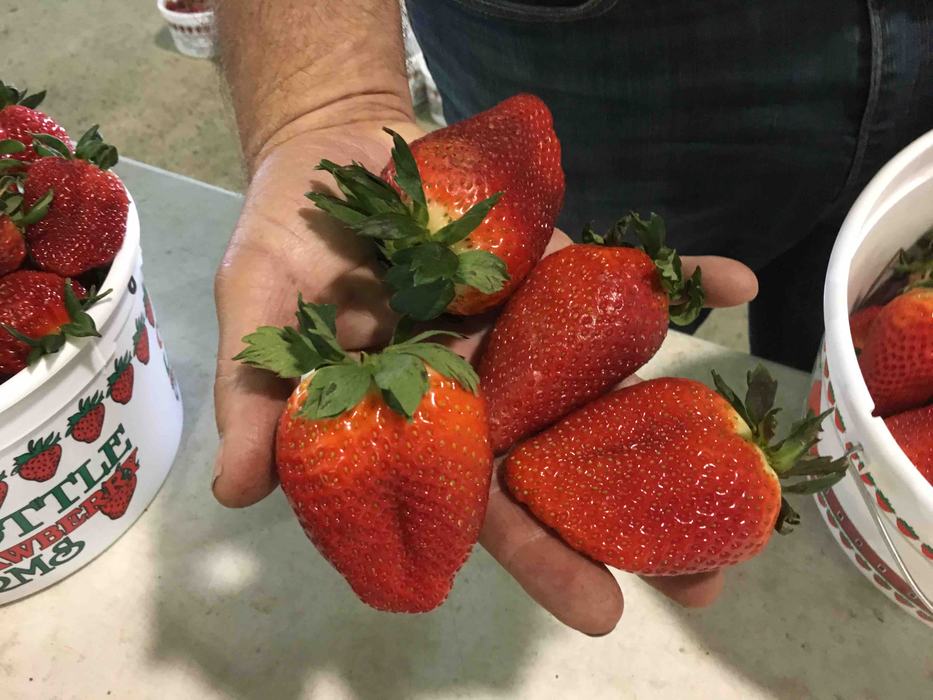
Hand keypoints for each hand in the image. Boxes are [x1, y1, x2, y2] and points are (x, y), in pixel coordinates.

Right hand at [213, 124, 758, 634]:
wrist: (331, 139)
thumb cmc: (286, 230)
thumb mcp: (258, 304)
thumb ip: (257, 393)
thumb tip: (235, 493)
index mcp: (420, 412)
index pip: (481, 499)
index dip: (533, 550)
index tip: (597, 609)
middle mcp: (485, 380)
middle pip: (560, 460)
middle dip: (626, 517)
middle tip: (703, 583)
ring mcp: (528, 321)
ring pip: (602, 384)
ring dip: (672, 420)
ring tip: (742, 469)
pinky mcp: (552, 260)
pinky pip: (616, 274)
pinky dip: (676, 278)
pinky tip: (735, 288)